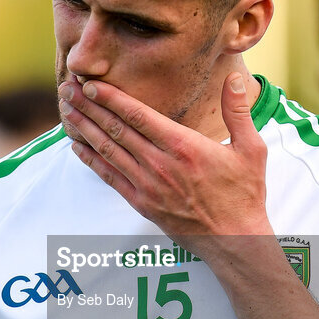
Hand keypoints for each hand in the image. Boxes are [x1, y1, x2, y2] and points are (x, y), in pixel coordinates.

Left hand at [57, 72, 269, 257]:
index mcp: (183, 146)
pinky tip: (77, 145)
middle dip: (89, 107)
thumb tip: (235, 78)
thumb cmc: (244, 194)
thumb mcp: (251, 149)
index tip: (91, 83)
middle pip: (116, 129)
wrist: (235, 240)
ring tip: (66, 110)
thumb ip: (238, 111)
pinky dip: (90, 159)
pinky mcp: (142, 204)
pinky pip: (109, 177)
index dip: (111, 98)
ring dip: (84, 128)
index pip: (138, 116)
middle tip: (67, 88)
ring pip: (108, 151)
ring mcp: (148, 186)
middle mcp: (160, 165)